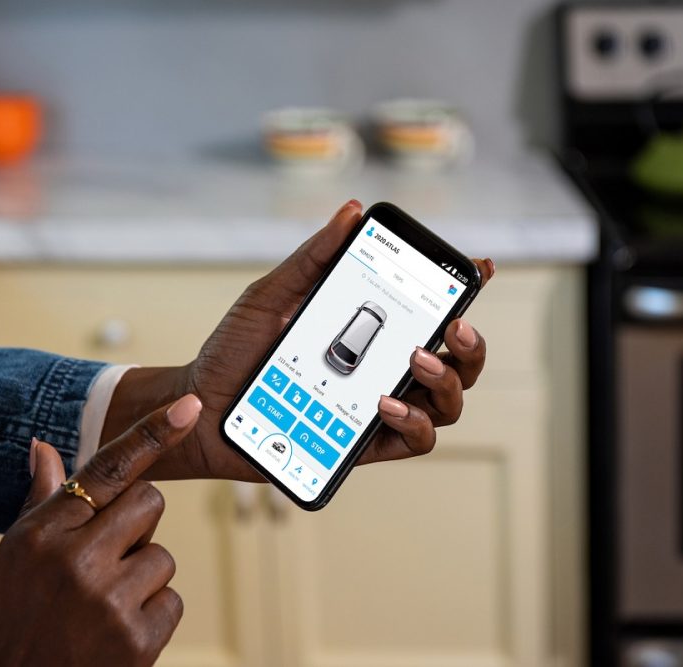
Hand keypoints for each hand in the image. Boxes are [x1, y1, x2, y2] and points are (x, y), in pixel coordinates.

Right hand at [0, 394, 202, 666]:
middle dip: (136, 525)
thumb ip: (42, 501)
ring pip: (162, 556)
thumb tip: (44, 447)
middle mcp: (77, 560)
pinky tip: (114, 632)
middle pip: (149, 503)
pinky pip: (171, 601)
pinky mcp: (136, 642)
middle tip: (106, 557)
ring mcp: (109, 601)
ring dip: (142, 577)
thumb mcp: (11, 556)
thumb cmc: (3, 621)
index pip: (108, 469)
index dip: (154, 433)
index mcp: (45, 532)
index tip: (189, 407)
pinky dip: (151, 616)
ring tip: (102, 605)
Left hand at [104, 200, 495, 480]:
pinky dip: (412, 421)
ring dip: (445, 380)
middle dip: (470, 343)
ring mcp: (379, 410)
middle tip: (453, 325)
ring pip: (448, 403)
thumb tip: (351, 212)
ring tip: (414, 360)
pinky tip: (385, 402)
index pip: (431, 311)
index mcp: (371, 331)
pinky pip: (414, 441)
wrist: (201, 405)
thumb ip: (313, 260)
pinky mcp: (365, 447)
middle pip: (458, 361)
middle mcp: (385, 370)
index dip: (465, 290)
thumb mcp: (271, 296)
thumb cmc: (237, 350)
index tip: (480, 268)